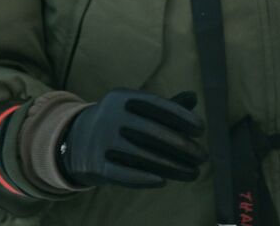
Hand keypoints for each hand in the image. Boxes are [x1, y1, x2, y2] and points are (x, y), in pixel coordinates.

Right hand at [57, 88, 205, 188]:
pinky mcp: (95, 165)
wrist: (77, 140)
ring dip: (172, 167)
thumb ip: (165, 105)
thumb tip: (194, 97)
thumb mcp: (136, 109)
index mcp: (122, 98)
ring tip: (193, 173)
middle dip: (182, 147)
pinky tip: (164, 181)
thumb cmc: (120, 122)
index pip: (157, 107)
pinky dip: (144, 178)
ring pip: (143, 156)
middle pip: (153, 134)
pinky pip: (122, 173)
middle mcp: (110, 117)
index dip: (182, 118)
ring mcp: (101, 141)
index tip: (201, 130)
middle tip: (203, 156)